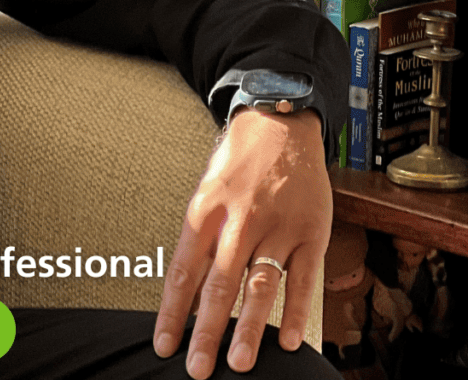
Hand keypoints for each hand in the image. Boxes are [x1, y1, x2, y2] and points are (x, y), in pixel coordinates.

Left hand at [152, 107, 331, 378]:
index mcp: (205, 208)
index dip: (172, 311)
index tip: (164, 343)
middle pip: (219, 284)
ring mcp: (278, 225)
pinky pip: (303, 277)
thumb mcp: (207, 189)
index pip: (183, 269)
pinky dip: (298, 311)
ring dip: (249, 328)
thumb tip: (188, 289)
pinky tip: (291, 341)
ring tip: (240, 363)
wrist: (279, 121)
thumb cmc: (237, 159)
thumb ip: (202, 236)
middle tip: (198, 369)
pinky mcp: (310, 230)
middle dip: (207, 331)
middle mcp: (239, 218)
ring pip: (261, 286)